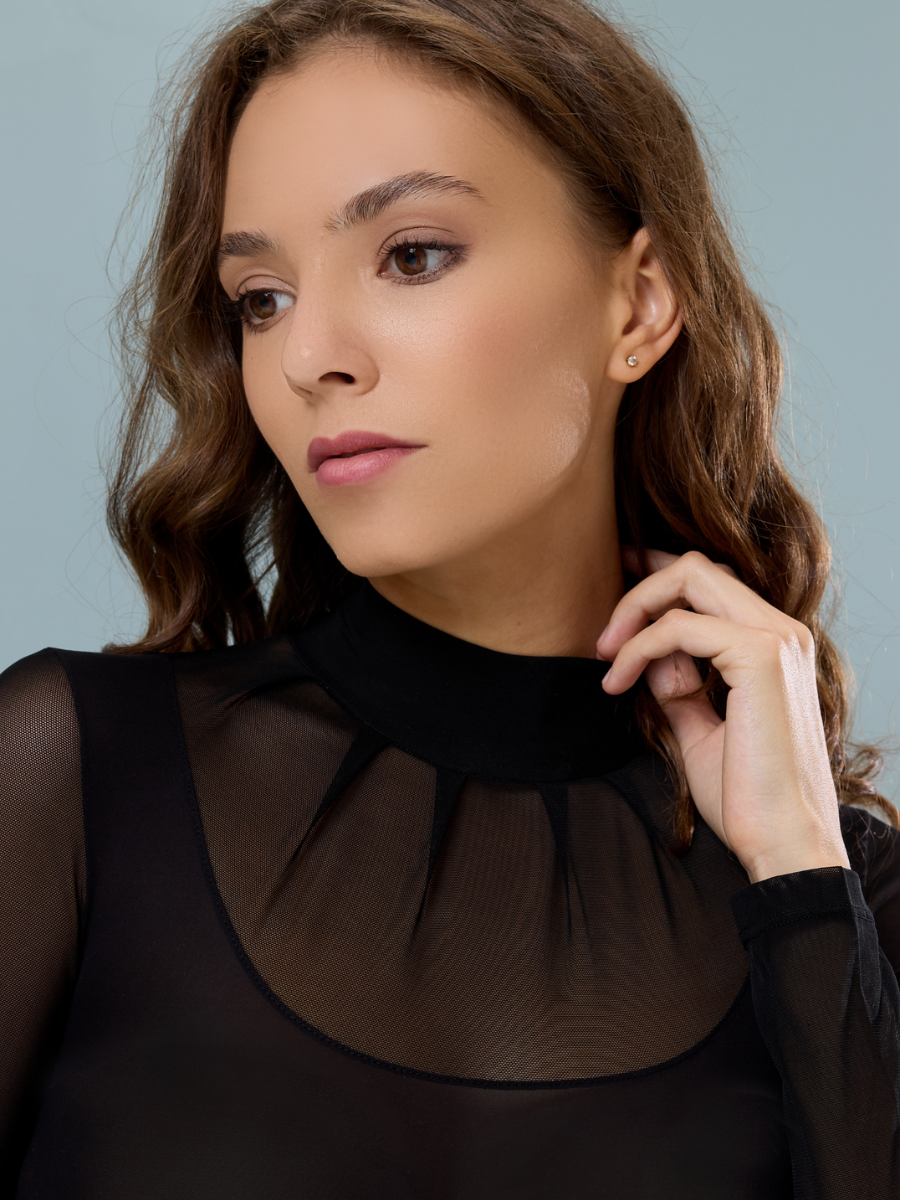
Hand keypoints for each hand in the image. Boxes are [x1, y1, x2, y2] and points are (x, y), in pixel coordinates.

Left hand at [596, 547, 850, 883]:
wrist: (783, 843)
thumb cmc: (748, 797)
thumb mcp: (700, 729)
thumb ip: (678, 686)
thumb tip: (648, 656)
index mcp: (774, 645)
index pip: (712, 580)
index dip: (657, 573)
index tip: (613, 580)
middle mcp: (782, 631)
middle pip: (696, 567)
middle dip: (638, 589)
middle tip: (602, 638)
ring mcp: (775, 639)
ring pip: (688, 579)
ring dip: (634, 612)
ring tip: (606, 659)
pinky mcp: (760, 656)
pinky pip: (678, 627)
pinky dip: (638, 648)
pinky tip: (617, 681)